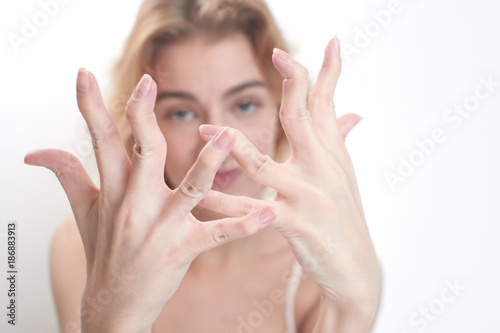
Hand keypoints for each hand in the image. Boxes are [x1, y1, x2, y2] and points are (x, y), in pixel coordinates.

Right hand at [24, 70, 276, 331]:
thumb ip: (68, 176)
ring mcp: (161, 228)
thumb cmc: (104, 253)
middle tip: (148, 84)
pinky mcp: (183, 250)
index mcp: (114, 192)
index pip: (100, 142)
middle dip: (143, 118)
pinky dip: (245, 225)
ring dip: (209, 161)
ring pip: (189, 188)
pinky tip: (269, 213)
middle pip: (142, 154)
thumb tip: (37, 151)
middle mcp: (135, 205)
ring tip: (227, 135)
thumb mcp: (83, 214)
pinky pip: (218, 234)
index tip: (85, 73)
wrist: (113, 306)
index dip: (92, 107)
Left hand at [198, 37, 380, 325]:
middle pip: (302, 120)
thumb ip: (339, 140)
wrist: (356, 269)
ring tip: (208, 129)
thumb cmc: (344, 218)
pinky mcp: (297, 225)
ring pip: (265, 165)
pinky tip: (204, 198)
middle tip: (279, 55)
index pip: (328, 105)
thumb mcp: (343, 175)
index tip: (329, 41)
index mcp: (331, 155)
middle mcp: (323, 169)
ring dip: (234, 146)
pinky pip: (254, 212)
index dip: (328, 72)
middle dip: (292, 85)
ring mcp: (310, 197)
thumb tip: (354, 112)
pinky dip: (227, 205)